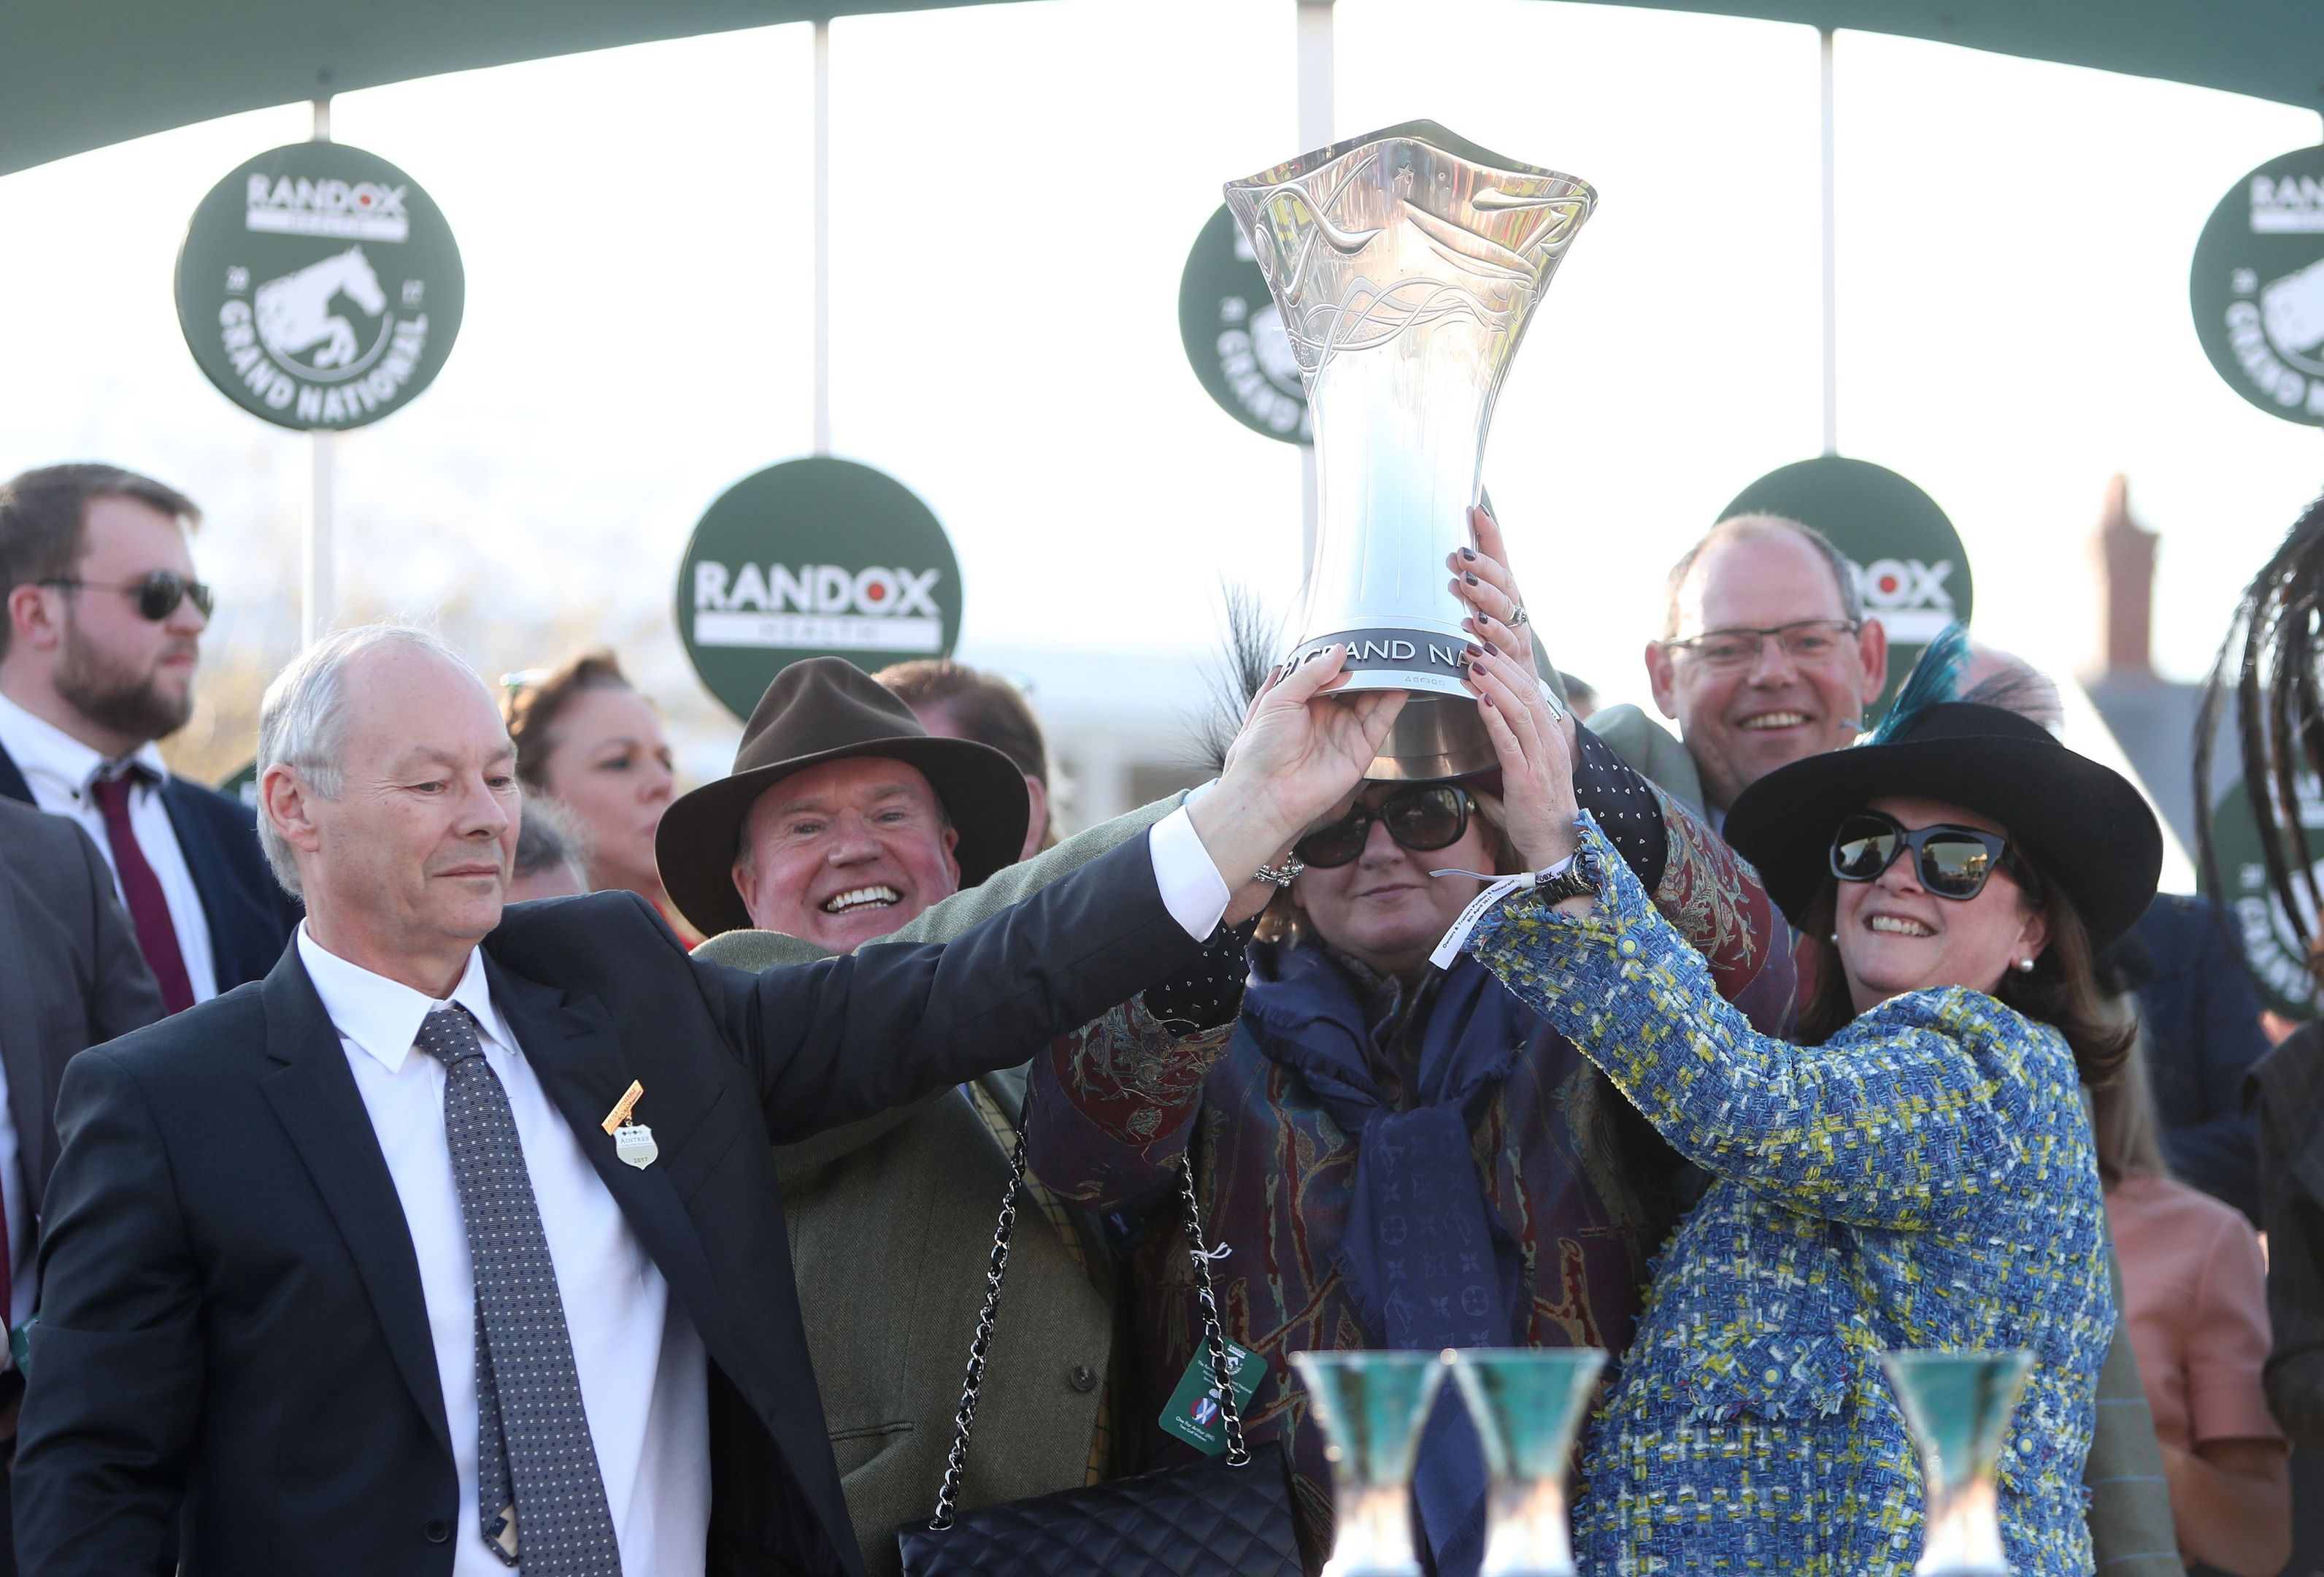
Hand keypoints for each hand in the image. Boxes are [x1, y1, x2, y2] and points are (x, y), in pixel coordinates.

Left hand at [1191, 645, 1405, 885]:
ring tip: (1396, 659)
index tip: (1354, 641)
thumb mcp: (1279, 699)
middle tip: (1379, 646)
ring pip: (1372, 698)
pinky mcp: (1360, 749)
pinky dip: (1393, 701)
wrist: (1267, 793)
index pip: (1328, 672)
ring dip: (1384, 679)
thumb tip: (1337, 653)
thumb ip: (1309, 674)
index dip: (1340, 658)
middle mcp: (1326, 716)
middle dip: (1367, 666)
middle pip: (1354, 684)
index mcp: (1302, 702)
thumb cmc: (1261, 751)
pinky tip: (1400, 684)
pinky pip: (1381, 720)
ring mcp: (1345, 732)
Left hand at [1448, 504, 1534, 674]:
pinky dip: (1489, 635)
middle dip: (1483, 566)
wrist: (1521, 693)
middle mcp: (1514, 609)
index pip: (1498, 557)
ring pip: (1505, 609)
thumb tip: (1447, 560)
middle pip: (1502, 581)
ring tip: (1465, 584)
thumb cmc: (1493, 649)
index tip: (1476, 512)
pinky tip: (1472, 626)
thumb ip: (1466, 589)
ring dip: (1484, 595)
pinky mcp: (1516, 659)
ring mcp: (1517, 633)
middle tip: (1460, 556)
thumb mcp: (1479, 615)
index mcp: (1505, 593)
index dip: (1489, 535)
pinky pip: (1503, 645)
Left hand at [1465, 646, 1578, 869]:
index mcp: (1553, 735)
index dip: (1510, 666)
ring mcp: (1540, 759)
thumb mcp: (1548, 765)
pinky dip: (1495, 717)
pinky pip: (1510, 741)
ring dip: (1494, 684)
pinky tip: (1480, 699)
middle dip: (1499, 666)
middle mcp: (1550, 742)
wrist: (1557, 843)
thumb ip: (1547, 737)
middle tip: (1473, 645)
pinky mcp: (1526, 778)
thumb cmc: (1545, 805)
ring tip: (1472, 664)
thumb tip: (1550, 714)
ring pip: (1520, 710)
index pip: (1533, 689)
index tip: (1487, 646)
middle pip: (1527, 692)